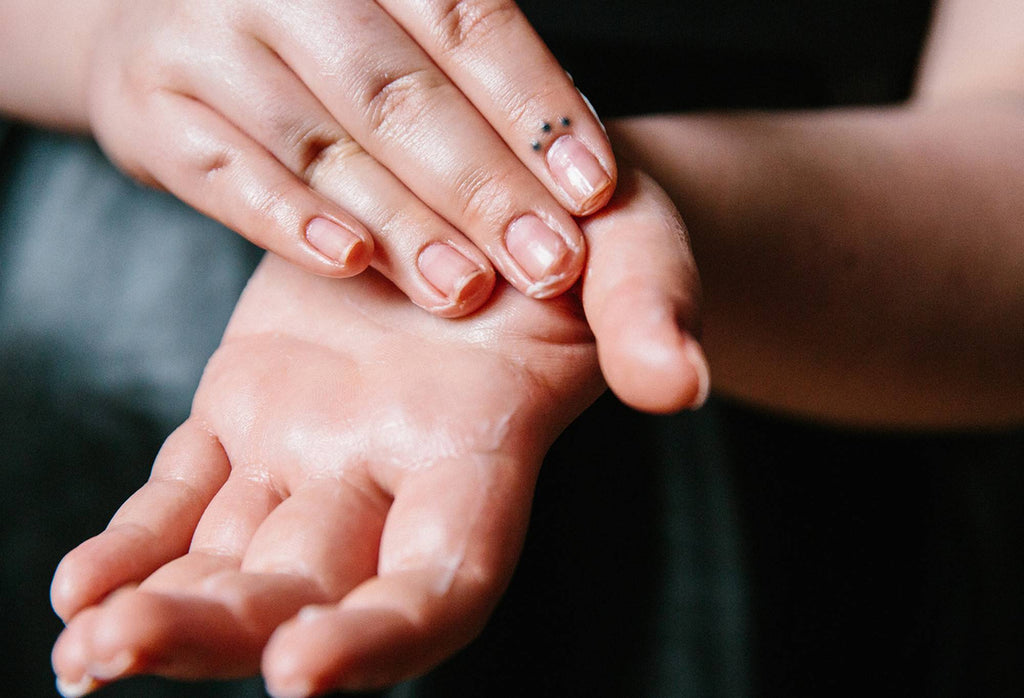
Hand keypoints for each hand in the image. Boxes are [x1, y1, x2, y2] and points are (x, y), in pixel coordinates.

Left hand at [50, 170, 703, 695]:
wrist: (501, 198)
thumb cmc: (586, 235)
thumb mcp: (638, 252)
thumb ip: (654, 312)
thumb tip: (680, 379)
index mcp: (487, 450)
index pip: (444, 581)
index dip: (384, 636)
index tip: (304, 671)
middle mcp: (394, 473)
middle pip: (314, 589)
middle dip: (228, 634)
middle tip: (119, 659)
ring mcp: (315, 446)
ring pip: (234, 553)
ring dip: (159, 603)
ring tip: (85, 644)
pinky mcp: (250, 402)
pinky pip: (184, 486)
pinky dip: (137, 535)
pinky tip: (83, 584)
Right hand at [84, 0, 615, 315]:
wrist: (163, 24)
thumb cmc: (314, 33)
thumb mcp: (390, 20)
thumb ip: (466, 72)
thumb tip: (573, 159)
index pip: (467, 23)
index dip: (535, 108)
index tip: (595, 189)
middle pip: (400, 93)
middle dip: (484, 186)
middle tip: (549, 262)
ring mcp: (203, 42)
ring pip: (322, 144)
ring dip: (404, 223)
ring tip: (469, 288)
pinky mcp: (151, 112)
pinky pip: (228, 175)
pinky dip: (292, 222)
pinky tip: (353, 264)